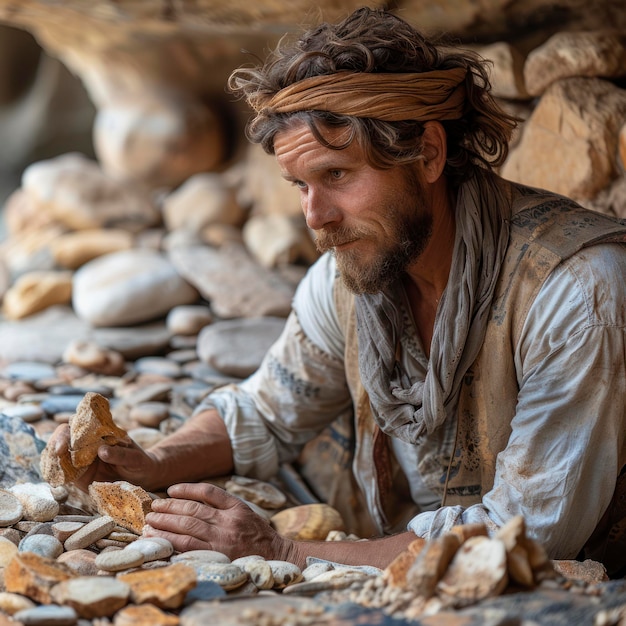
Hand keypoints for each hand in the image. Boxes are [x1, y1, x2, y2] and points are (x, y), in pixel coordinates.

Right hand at [51, 423, 160, 490]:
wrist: (143, 478)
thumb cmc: (140, 462)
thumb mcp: (135, 458)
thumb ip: (120, 454)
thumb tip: (101, 451)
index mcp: (99, 433)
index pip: (79, 425)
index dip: (70, 430)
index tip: (66, 441)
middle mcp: (87, 444)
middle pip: (63, 438)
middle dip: (56, 442)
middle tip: (58, 453)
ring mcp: (81, 460)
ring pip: (59, 455)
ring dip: (53, 459)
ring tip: (54, 467)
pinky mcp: (79, 476)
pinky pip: (64, 474)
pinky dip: (57, 474)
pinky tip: (56, 478)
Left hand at [143, 483, 291, 560]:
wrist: (274, 555)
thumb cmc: (257, 533)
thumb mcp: (244, 512)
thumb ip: (223, 505)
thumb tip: (192, 500)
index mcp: (236, 506)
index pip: (208, 492)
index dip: (187, 489)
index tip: (171, 490)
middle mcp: (228, 520)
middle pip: (193, 509)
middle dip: (170, 507)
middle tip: (154, 507)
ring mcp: (221, 539)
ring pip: (187, 526)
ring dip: (165, 523)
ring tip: (151, 522)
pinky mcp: (216, 554)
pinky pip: (188, 545)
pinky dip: (172, 540)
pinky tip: (160, 537)